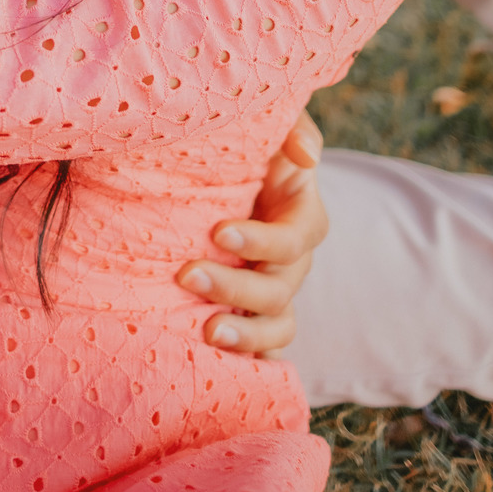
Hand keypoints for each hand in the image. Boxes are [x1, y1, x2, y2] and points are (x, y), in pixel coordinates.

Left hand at [175, 109, 326, 355]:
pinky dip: (250, 359)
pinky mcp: (253, 311)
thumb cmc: (247, 144)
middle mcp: (293, 260)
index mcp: (302, 214)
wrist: (217, 172)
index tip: (218, 232)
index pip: (294, 239)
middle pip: (279, 289)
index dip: (261, 242)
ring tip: (206, 334)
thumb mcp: (270, 126)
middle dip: (235, 288)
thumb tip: (306, 156)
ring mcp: (275, 290)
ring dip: (245, 334)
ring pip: (277, 326)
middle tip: (186, 276)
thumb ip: (291, 127)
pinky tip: (219, 365)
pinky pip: (264, 346)